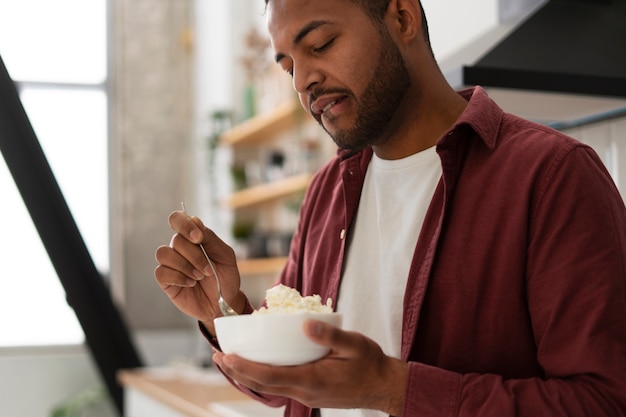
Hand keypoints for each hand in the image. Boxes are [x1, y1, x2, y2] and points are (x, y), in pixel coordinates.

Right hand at [154, 210, 243, 331]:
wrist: (224, 303)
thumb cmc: (225, 278)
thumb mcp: (225, 256)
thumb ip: (210, 238)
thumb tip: (195, 222)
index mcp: (193, 237)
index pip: (178, 219)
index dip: (185, 225)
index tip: (198, 238)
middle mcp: (180, 248)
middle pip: (176, 240)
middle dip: (195, 256)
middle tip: (208, 270)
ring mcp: (171, 264)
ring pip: (164, 254)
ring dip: (185, 266)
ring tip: (198, 277)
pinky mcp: (166, 280)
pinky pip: (161, 272)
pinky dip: (178, 278)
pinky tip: (190, 284)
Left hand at [212, 320, 407, 414]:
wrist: (385, 387)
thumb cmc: (371, 364)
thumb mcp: (354, 344)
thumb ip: (330, 335)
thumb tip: (306, 324)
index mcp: (312, 380)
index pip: (270, 376)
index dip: (245, 368)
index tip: (226, 358)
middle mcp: (305, 392)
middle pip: (263, 386)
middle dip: (237, 372)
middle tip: (217, 357)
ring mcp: (307, 396)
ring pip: (269, 389)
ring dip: (248, 376)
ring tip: (231, 361)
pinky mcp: (311, 394)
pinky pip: (280, 387)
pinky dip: (264, 378)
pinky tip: (260, 367)